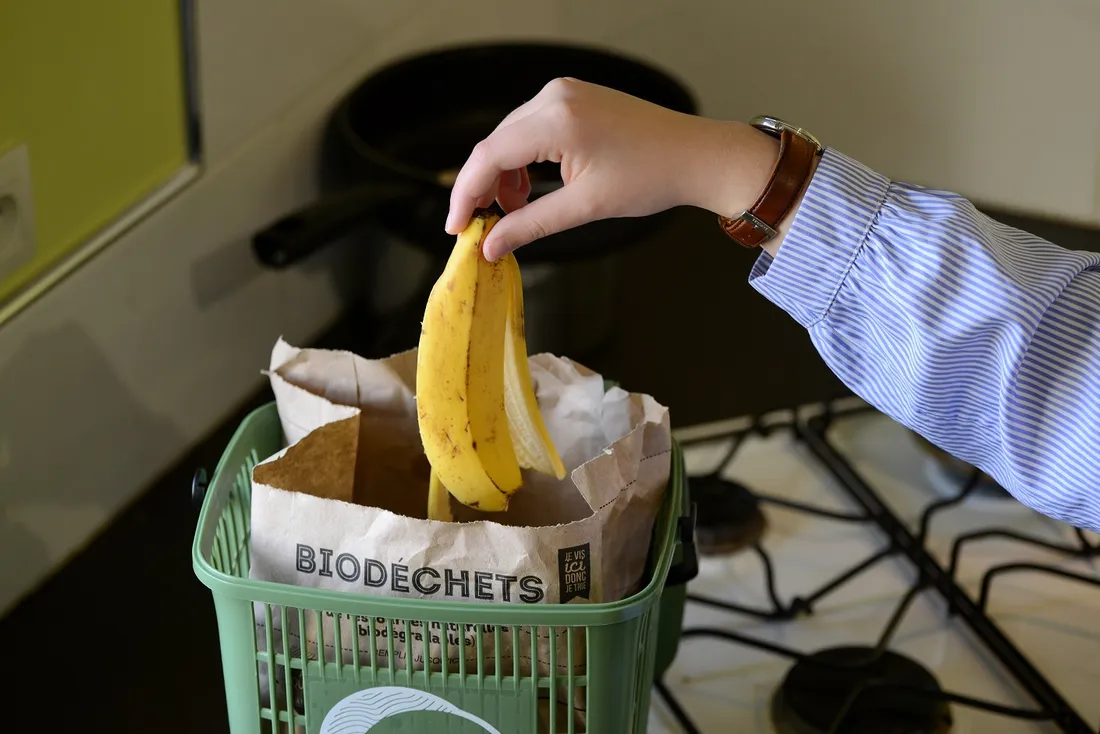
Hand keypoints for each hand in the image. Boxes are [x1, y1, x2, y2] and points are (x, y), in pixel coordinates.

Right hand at [445, 78, 781, 260]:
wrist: (694, 155)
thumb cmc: (651, 177)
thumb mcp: (585, 208)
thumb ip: (531, 225)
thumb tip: (491, 246)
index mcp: (557, 119)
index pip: (490, 156)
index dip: (466, 194)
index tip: (456, 227)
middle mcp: (555, 96)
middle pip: (496, 144)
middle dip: (483, 188)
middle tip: (479, 227)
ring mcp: (564, 92)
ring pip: (511, 137)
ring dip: (505, 176)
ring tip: (513, 212)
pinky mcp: (573, 98)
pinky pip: (531, 129)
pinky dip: (524, 161)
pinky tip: (531, 190)